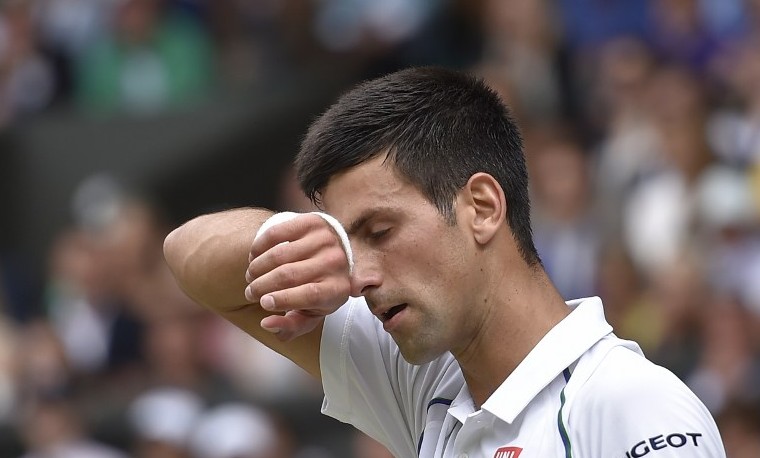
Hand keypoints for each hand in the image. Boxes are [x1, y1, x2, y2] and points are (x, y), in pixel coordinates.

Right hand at [245, 213, 350, 340]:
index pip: (309, 295)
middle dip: (262, 286)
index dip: (282, 300)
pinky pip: (276, 233)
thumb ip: (291, 326)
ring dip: (257, 268)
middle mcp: (335, 261)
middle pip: (290, 275)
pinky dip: (259, 247)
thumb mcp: (311, 313)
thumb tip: (266, 323)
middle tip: (250, 292)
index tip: (263, 303)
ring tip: (251, 277)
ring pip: (279, 255)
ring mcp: (325, 239)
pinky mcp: (312, 221)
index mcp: (338, 288)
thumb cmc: (318, 290)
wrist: (334, 254)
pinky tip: (253, 258)